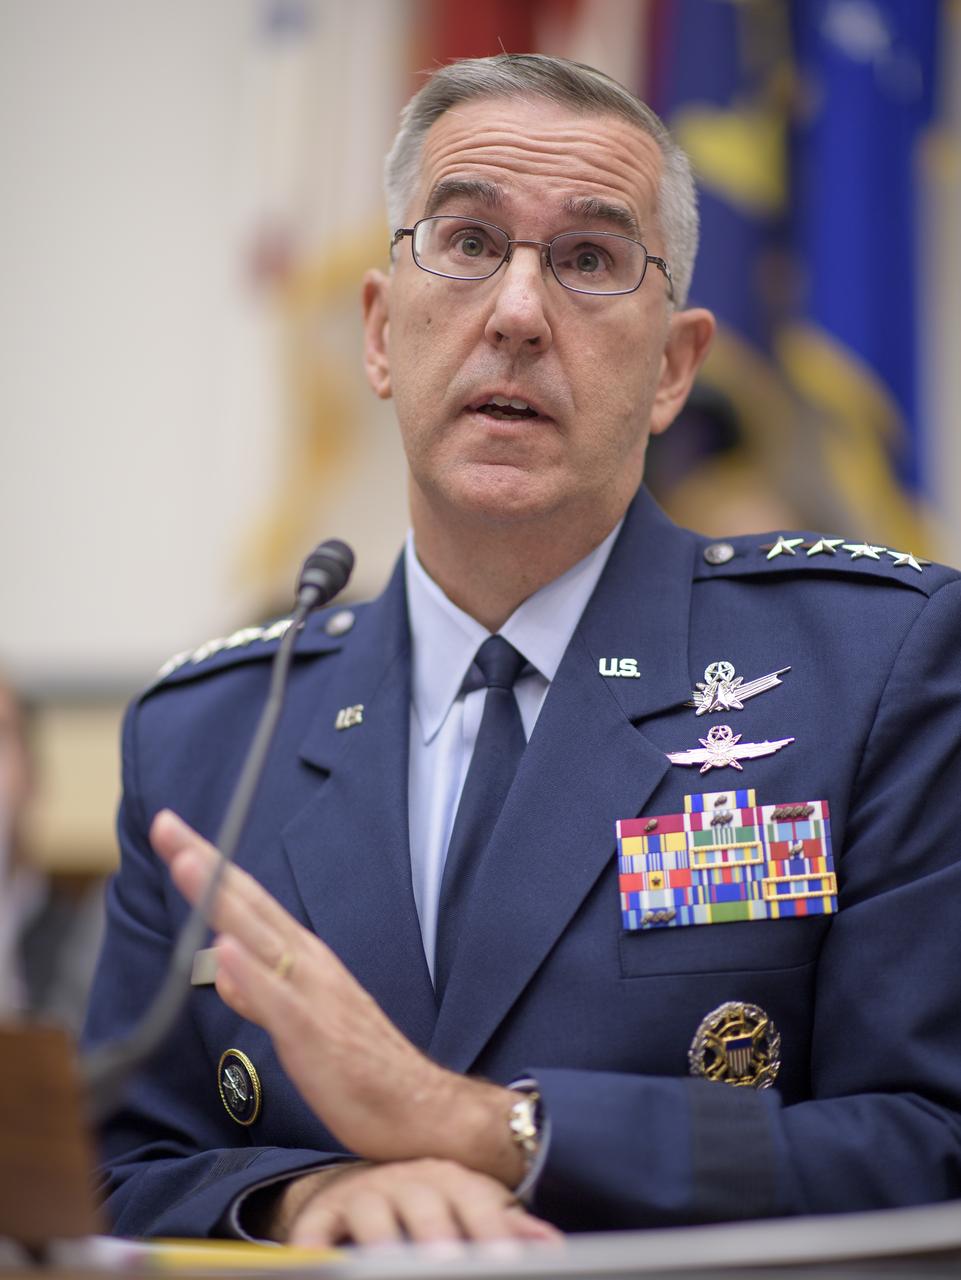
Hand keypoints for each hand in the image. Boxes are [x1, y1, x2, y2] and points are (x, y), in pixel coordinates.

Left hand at [152, 810, 524, 1184]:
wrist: (421, 1110)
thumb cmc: (362, 1067)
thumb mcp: (300, 1022)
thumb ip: (258, 992)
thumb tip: (222, 962)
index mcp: (304, 959)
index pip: (248, 902)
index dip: (210, 866)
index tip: (172, 832)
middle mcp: (309, 965)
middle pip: (248, 905)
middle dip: (206, 864)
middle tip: (166, 825)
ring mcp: (314, 996)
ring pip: (260, 938)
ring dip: (223, 900)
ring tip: (188, 865)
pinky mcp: (317, 1035)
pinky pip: (280, 1002)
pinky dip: (253, 975)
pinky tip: (226, 951)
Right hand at [264, 1159, 559, 1246]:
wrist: (365, 1177)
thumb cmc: (432, 1203)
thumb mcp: (472, 1205)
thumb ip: (508, 1227)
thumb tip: (550, 1246)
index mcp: (452, 1182)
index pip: (477, 1203)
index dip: (492, 1231)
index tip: (507, 1260)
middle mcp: (409, 1181)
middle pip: (425, 1205)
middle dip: (436, 1233)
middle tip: (446, 1263)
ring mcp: (366, 1193)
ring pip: (371, 1212)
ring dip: (380, 1238)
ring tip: (388, 1262)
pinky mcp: (325, 1212)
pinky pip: (315, 1230)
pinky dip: (312, 1246)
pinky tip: (315, 1262)